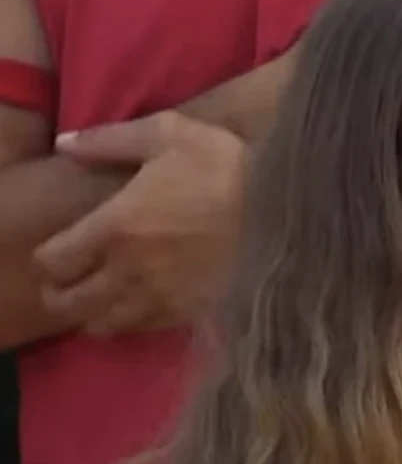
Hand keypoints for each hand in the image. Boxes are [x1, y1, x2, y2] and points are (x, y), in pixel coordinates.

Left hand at [33, 111, 246, 335]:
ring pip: (103, 323)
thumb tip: (65, 144)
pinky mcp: (191, 314)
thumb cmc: (227, 168)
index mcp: (115, 226)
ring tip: (107, 294)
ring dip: (97, 310)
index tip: (63, 247)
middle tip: (77, 277)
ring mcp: (161, 298)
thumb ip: (110, 139)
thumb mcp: (170, 133)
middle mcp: (129, 271)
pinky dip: (134, 321)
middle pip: (69, 302)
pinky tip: (145, 303)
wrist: (290, 213)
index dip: (50, 257)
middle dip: (65, 290)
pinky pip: (144, 330)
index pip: (53, 261)